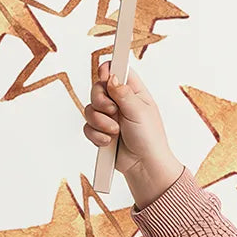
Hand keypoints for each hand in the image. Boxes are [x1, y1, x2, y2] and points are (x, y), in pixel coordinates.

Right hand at [84, 63, 177, 191]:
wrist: (144, 166)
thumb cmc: (149, 138)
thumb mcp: (139, 111)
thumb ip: (124, 93)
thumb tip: (112, 77)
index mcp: (133, 91)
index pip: (117, 70)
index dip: (108, 70)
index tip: (105, 77)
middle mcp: (119, 102)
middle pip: (97, 88)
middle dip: (100, 100)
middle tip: (112, 111)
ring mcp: (109, 117)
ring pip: (89, 109)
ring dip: (100, 121)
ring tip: (115, 132)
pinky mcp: (100, 131)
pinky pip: (87, 127)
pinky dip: (96, 135)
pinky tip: (109, 142)